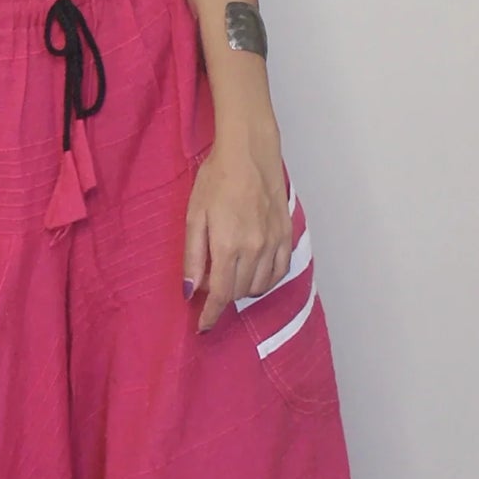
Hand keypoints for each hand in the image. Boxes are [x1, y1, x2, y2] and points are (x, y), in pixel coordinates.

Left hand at [184, 121, 292, 332]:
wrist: (249, 152)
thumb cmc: (216, 179)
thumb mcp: (194, 216)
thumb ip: (193, 257)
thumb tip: (191, 291)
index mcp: (228, 245)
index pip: (221, 294)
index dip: (211, 314)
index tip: (203, 326)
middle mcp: (255, 249)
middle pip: (240, 292)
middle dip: (223, 296)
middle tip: (209, 280)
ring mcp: (274, 242)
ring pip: (261, 285)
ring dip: (243, 288)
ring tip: (230, 273)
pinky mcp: (287, 235)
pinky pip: (279, 271)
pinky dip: (265, 279)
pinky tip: (253, 270)